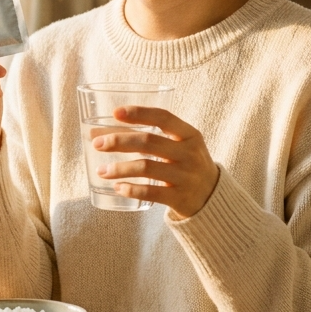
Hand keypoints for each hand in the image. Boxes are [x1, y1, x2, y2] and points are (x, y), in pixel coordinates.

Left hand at [92, 107, 218, 218]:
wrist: (213, 197)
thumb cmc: (187, 164)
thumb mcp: (182, 145)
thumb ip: (152, 137)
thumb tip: (103, 132)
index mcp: (190, 135)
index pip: (163, 117)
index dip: (139, 113)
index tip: (115, 113)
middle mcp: (189, 153)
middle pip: (149, 142)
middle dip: (119, 141)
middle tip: (97, 143)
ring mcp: (185, 176)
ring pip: (146, 167)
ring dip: (120, 168)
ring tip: (101, 170)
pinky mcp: (180, 198)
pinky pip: (151, 193)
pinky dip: (131, 189)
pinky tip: (117, 187)